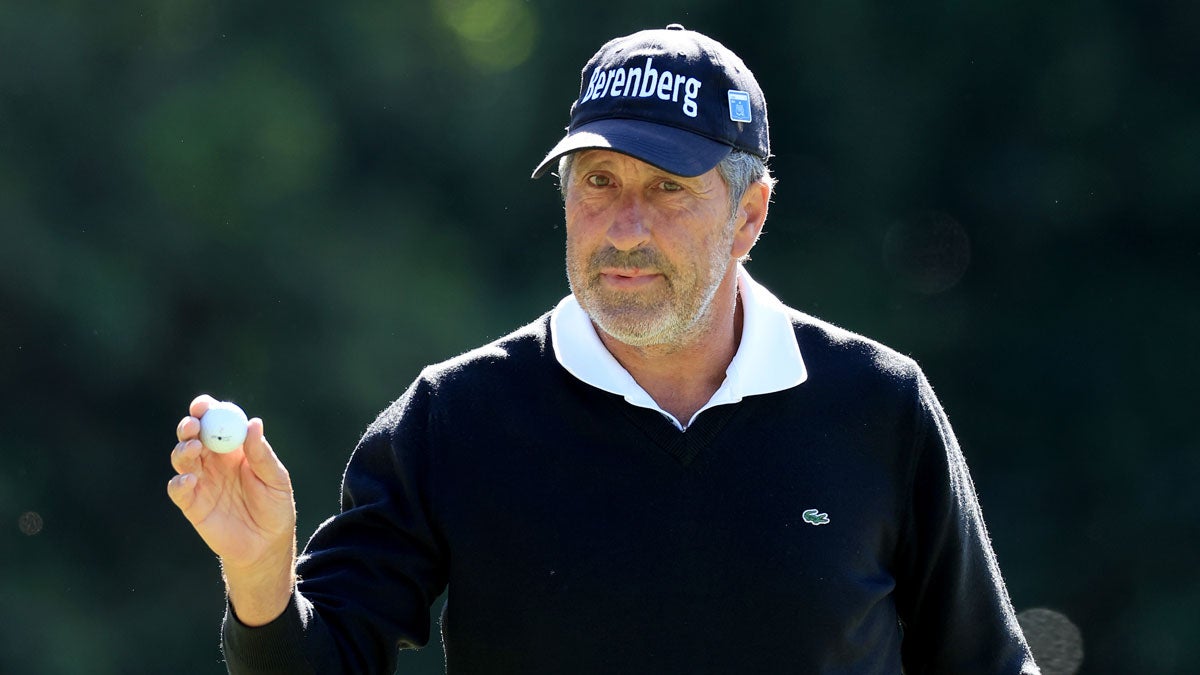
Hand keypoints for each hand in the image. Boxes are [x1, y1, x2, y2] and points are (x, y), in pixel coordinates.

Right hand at [168, 394, 296, 624]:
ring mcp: (201, 481)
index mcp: (234, 448)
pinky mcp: (192, 504)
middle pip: (192, 436)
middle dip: (189, 426)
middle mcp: (213, 461)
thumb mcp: (276, 479)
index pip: (216, 423)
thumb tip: (254, 423)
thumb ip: (262, 454)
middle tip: (193, 424)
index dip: (207, 411)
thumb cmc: (275, 507)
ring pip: (181, 459)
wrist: (267, 545)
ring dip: (183, 450)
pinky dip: (180, 482)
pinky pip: (178, 490)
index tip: (204, 405)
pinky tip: (190, 480)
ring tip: (193, 448)